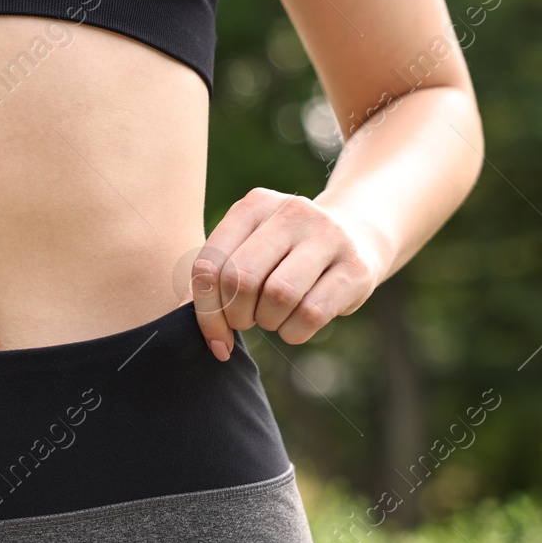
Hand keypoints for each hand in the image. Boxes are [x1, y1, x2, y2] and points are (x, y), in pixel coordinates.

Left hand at [189, 188, 389, 357]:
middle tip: (247, 322)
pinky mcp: (356, 266)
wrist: (360, 236)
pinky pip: (310, 314)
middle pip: (240, 279)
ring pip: (277, 296)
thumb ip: (215, 275)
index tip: (216, 337)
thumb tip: (181, 311)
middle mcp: (293, 211)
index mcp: (255, 205)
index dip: (205, 311)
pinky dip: (294, 333)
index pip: (209, 264)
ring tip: (274, 317)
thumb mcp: (250, 250)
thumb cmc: (287, 254)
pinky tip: (297, 325)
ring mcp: (328, 235)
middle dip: (237, 316)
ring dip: (268, 323)